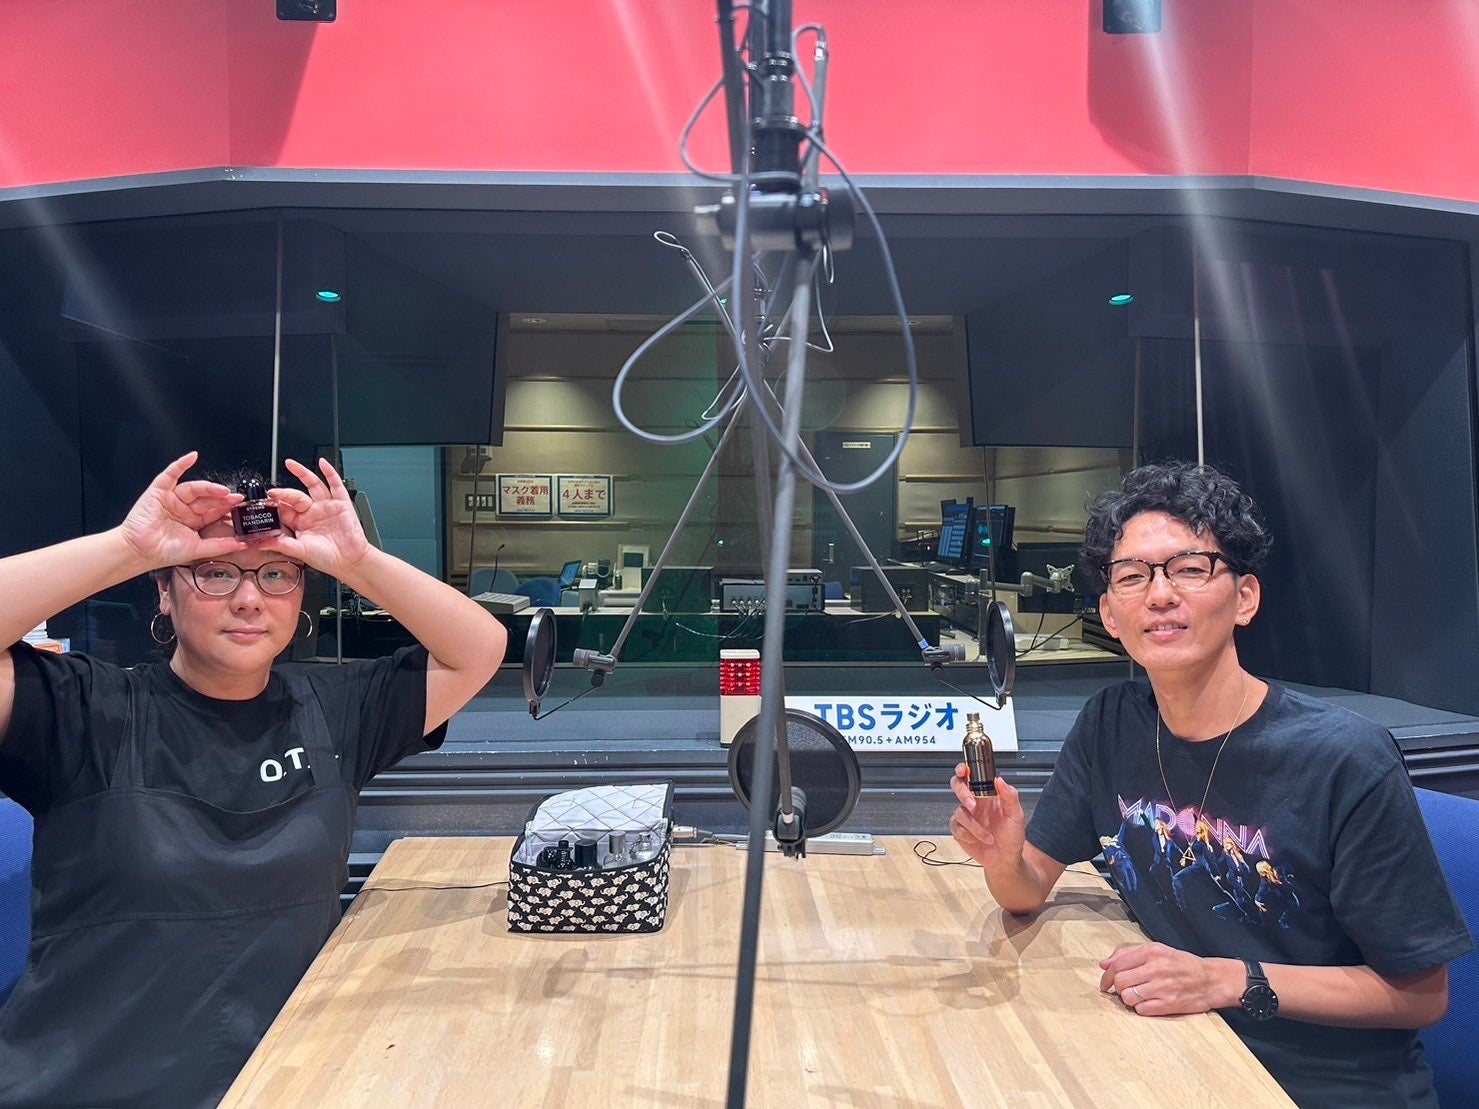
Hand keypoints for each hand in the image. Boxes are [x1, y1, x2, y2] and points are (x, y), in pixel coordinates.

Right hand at [118, 452, 244, 567]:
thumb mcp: (196, 549)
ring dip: (208, 487)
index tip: (240, 505)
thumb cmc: (163, 552)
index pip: (214, 510)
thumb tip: (241, 544)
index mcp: (193, 520)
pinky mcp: (158, 491)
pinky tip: (191, 457)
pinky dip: (180, 465)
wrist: (139, 552)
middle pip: (206, 499)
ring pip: (194, 488)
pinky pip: (170, 474)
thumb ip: (218, 545)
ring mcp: (172, 498)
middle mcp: (184, 508)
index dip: (226, 507)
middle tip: (236, 497)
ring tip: (222, 490)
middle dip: (221, 498)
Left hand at [264, 458, 370, 576]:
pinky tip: (323, 464)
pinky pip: (335, 485)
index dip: (274, 505)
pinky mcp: (341, 504)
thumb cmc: (328, 558)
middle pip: (295, 496)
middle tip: (273, 492)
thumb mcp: (300, 551)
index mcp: (301, 523)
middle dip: (284, 493)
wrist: (350, 561)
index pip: (284, 510)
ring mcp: (326, 506)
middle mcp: (312, 512)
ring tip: (290, 464)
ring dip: (302, 473)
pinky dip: (330, 473)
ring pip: (312, 485)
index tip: (264, 503)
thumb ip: (282, 545)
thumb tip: (261, 543)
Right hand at [948, 765, 1025, 870]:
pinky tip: (979, 840)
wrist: (1006, 860)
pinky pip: (957, 828)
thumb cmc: (1012, 836)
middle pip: (957, 786)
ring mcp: (966, 816)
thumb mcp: (1016, 815)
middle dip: (962, 793)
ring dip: (974, 826)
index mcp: (987, 794)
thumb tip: (1000, 780)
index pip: (972, 775)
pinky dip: (969, 835)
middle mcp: (974, 802)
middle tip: (972, 805)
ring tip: (988, 836)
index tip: (964, 770)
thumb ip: (1010, 796)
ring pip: (959, 812)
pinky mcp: (959, 830)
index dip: (964, 769)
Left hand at [1098, 942, 1237, 1016]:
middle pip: (1120, 981)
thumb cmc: (1182, 964)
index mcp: (1151, 952)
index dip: (1107, 976)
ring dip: (1128, 998)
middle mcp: (1156, 968)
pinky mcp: (1169, 1004)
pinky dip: (1140, 1008)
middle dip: (1117, 987)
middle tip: (1122, 989)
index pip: (1117, 965)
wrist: (1211, 980)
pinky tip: (1148, 1003)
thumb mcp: (1157, 950)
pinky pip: (1141, 1010)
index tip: (1106, 983)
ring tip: (1137, 995)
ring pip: (1128, 997)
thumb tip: (1104, 964)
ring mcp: (1163, 987)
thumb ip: (1129, 954)